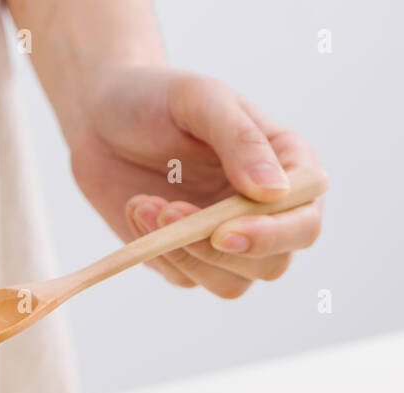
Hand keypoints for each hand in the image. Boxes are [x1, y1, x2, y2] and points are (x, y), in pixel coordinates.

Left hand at [69, 66, 323, 297]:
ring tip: (146, 205)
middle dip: (218, 250)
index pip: (303, 222)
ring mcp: (230, 240)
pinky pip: (187, 278)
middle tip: (169, 212)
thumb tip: (274, 191)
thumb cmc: (156, 97)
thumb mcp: (199, 100)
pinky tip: (139, 209)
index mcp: (288, 169)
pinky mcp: (191, 259)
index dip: (273, 235)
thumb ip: (240, 139)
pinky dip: (158, 252)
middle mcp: (267, 212)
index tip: (224, 232)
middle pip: (272, 264)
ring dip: (184, 253)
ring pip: (231, 284)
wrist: (100, 116)